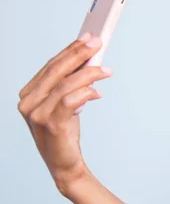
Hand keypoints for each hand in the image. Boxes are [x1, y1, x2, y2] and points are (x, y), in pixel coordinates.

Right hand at [17, 33, 112, 192]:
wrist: (65, 166)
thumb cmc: (65, 134)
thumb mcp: (65, 105)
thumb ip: (70, 86)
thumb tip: (88, 60)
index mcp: (28, 95)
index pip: (50, 67)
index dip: (69, 51)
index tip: (87, 38)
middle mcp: (28, 103)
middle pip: (56, 71)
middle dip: (78, 54)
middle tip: (97, 43)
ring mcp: (37, 115)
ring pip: (65, 85)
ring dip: (88, 74)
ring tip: (106, 70)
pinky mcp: (52, 125)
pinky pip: (70, 101)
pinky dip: (86, 93)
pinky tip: (98, 92)